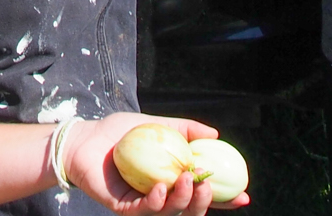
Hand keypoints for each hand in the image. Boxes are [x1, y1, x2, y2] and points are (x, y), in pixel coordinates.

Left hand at [64, 115, 244, 212]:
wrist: (86, 137)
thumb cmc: (120, 132)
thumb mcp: (158, 124)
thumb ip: (185, 129)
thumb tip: (216, 134)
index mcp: (172, 182)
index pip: (202, 195)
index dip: (225, 200)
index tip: (245, 195)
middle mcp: (161, 198)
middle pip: (190, 211)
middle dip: (205, 204)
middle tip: (210, 187)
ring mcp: (143, 206)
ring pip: (170, 213)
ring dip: (183, 200)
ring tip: (187, 179)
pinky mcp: (124, 209)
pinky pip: (144, 210)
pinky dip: (156, 201)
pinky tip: (160, 187)